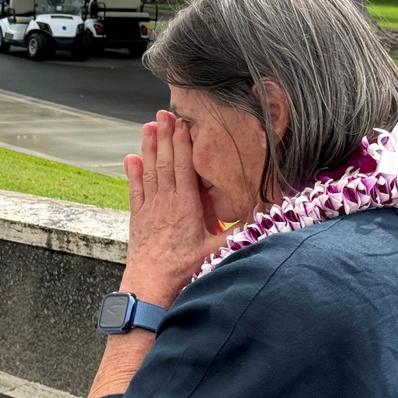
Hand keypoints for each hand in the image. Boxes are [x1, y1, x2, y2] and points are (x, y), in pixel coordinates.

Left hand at [120, 111, 229, 305]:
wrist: (151, 284)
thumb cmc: (186, 269)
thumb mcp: (219, 250)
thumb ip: (241, 230)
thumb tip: (266, 214)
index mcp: (186, 207)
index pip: (185, 168)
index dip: (184, 144)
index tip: (184, 123)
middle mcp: (166, 202)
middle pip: (166, 163)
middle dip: (166, 137)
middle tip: (165, 113)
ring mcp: (149, 208)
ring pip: (149, 171)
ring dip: (149, 148)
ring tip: (149, 126)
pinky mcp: (138, 217)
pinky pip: (135, 189)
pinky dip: (133, 172)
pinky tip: (131, 158)